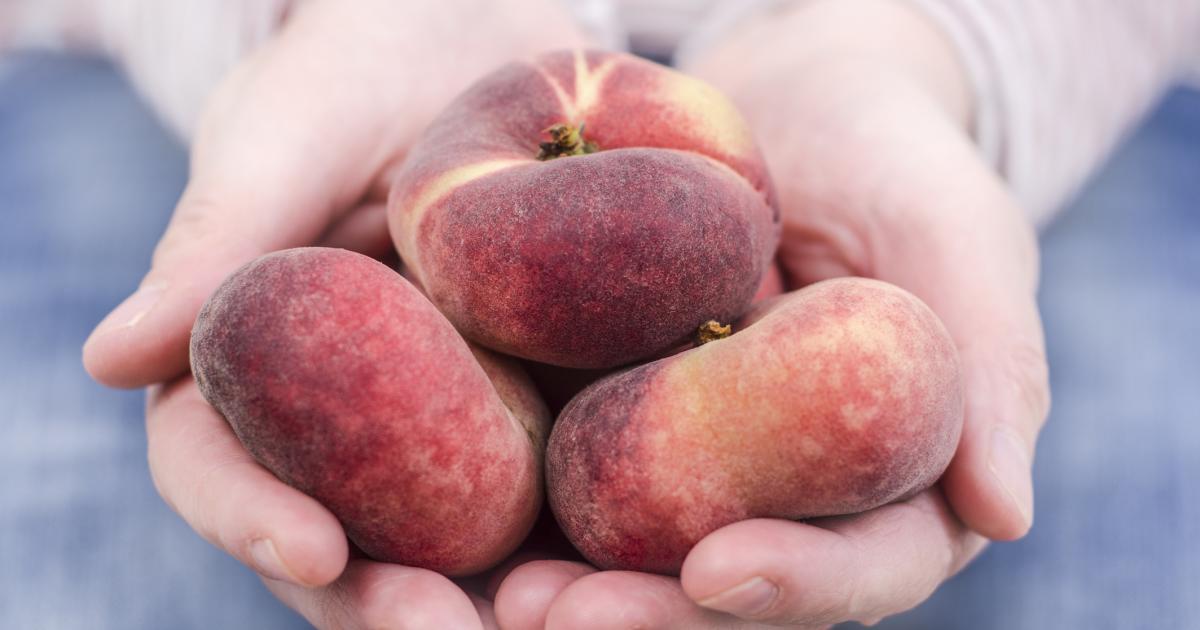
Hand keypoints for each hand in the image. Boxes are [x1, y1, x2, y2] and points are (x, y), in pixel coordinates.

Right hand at [85, 0, 587, 625]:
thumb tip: (106, 359)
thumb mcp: (286, 138)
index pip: (227, 471)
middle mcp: (352, 423)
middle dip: (391, 601)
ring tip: (560, 616)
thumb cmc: (350, 76)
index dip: (255, 522)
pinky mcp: (547, 405)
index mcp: (255, 374)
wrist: (467, 39)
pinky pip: (571, 475)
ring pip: (467, 538)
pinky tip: (645, 546)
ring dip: (507, 594)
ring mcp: (453, 423)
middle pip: (355, 541)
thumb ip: (215, 241)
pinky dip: (598, 523)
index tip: (312, 552)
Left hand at [492, 1, 1049, 626]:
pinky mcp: (624, 417)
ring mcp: (703, 465)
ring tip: (500, 597)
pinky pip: (578, 472)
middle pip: (730, 588)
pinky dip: (527, 505)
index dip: (796, 583)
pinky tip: (464, 517)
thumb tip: (1003, 512)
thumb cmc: (896, 162)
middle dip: (651, 617)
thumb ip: (994, 369)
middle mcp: (793, 493)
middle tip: (555, 617)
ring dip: (573, 587)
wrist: (795, 102)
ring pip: (642, 555)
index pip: (863, 564)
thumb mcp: (959, 239)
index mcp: (896, 481)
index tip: (714, 572)